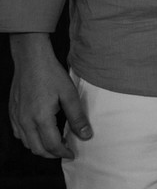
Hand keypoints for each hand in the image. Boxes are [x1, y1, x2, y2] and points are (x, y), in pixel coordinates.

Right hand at [9, 33, 90, 158]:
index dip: (64, 153)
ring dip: (40, 147)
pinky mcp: (13, 112)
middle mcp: (25, 121)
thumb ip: (77, 117)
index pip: (52, 145)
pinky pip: (18, 133)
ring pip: (26, 143)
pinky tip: (39, 132)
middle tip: (65, 151)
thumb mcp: (70, 94)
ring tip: (55, 142)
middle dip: (52, 154)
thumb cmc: (51, 75)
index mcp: (41, 118)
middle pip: (37, 148)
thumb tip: (86, 135)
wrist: (31, 60)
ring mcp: (17, 117)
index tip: (73, 153)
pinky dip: (29, 139)